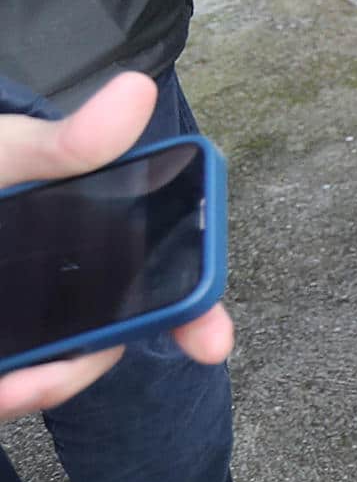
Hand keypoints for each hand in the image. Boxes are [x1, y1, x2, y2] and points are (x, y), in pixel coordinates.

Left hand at [0, 72, 233, 421]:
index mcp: (88, 244)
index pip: (157, 285)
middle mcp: (66, 292)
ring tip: (6, 387)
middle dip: (68, 373)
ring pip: (41, 376)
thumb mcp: (6, 154)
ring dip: (26, 386)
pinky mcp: (6, 351)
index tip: (211, 343)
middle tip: (38, 383)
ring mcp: (25, 327)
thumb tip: (135, 92)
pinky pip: (7, 385)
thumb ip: (65, 144)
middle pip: (92, 347)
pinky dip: (4, 390)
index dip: (191, 314)